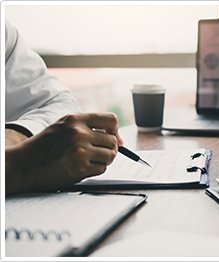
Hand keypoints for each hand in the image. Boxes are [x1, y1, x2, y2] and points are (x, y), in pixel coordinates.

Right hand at [6, 113, 122, 194]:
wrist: (22, 166)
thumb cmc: (45, 147)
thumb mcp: (62, 127)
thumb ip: (87, 127)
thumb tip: (118, 139)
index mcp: (75, 119)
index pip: (111, 119)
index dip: (115, 130)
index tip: (113, 138)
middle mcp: (79, 133)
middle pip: (113, 141)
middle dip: (110, 149)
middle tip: (99, 154)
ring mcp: (80, 150)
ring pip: (110, 155)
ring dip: (105, 160)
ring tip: (91, 161)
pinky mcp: (80, 167)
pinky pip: (102, 168)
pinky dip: (96, 170)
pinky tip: (82, 168)